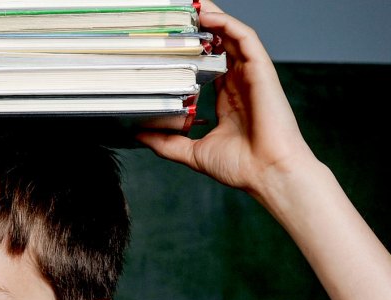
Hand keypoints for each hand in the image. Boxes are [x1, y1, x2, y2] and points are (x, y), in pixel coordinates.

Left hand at [136, 1, 315, 198]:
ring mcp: (251, 76)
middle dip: (200, 28)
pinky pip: (245, 37)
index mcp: (227, 100)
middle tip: (178, 15)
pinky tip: (208, 15)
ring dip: (212, 17)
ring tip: (191, 5)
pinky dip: (227, 23)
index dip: (192, 52)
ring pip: (231, 35)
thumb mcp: (192, 153)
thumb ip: (167, 143)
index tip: (169, 43)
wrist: (268, 174)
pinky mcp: (261, 70)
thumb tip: (140, 136)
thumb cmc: (241, 167)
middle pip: (220, 45)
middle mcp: (239, 84)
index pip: (208, 66)